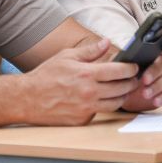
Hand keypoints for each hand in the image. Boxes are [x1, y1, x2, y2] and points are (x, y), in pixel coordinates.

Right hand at [22, 38, 142, 124]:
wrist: (27, 99)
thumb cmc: (45, 76)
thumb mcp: (66, 56)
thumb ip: (90, 51)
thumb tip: (106, 42)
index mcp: (87, 74)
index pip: (120, 71)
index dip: (131, 69)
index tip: (134, 67)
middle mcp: (89, 93)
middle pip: (122, 89)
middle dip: (131, 83)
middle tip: (133, 79)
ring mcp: (86, 108)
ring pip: (116, 104)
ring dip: (122, 96)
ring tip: (122, 89)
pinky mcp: (82, 120)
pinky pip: (100, 112)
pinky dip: (103, 105)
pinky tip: (101, 99)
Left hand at [121, 46, 161, 111]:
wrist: (124, 93)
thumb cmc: (123, 76)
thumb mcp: (119, 66)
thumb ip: (122, 61)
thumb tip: (122, 57)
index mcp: (150, 55)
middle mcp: (160, 65)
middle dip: (154, 72)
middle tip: (144, 80)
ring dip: (156, 87)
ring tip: (145, 94)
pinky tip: (156, 101)